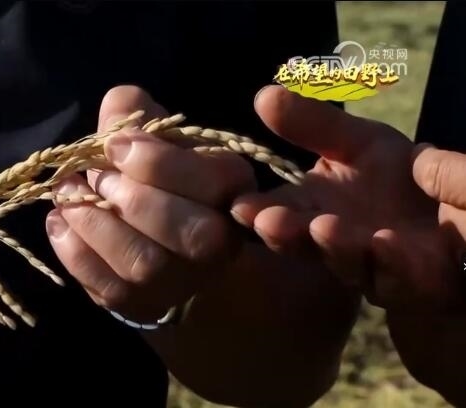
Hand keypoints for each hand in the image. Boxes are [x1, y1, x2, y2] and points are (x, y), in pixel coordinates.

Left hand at [44, 85, 255, 322]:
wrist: (156, 245)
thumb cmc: (158, 178)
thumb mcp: (156, 137)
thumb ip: (138, 114)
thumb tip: (119, 105)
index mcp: (231, 191)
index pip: (213, 180)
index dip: (158, 162)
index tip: (114, 146)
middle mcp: (217, 243)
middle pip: (190, 232)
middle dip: (132, 198)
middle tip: (97, 177)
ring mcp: (179, 282)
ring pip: (144, 262)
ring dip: (95, 222)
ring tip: (67, 192)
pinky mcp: (138, 304)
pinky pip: (106, 287)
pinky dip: (74, 251)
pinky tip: (59, 221)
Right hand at [232, 85, 464, 310]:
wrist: (458, 203)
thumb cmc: (403, 175)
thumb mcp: (359, 142)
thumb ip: (312, 124)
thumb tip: (261, 93)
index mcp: (314, 210)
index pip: (275, 214)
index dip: (257, 213)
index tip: (240, 204)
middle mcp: (336, 242)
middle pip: (301, 246)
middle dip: (284, 235)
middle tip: (268, 222)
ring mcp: (374, 267)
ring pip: (346, 266)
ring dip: (334, 247)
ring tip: (324, 226)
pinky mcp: (415, 284)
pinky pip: (399, 281)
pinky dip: (389, 263)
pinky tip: (384, 242)